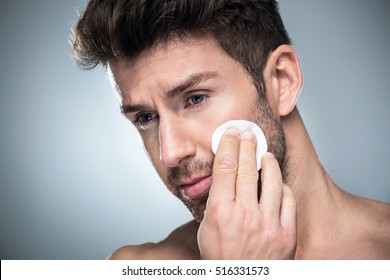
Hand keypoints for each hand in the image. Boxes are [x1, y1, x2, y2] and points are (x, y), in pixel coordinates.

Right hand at [198, 128, 296, 258]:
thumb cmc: (221, 257)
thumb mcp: (206, 228)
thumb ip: (215, 200)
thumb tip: (223, 174)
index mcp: (220, 212)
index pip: (225, 166)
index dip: (229, 144)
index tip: (231, 134)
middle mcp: (245, 215)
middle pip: (247, 167)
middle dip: (248, 145)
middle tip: (248, 134)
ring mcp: (268, 224)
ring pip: (272, 179)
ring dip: (267, 161)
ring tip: (264, 154)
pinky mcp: (286, 233)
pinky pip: (288, 199)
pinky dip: (281, 186)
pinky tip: (276, 182)